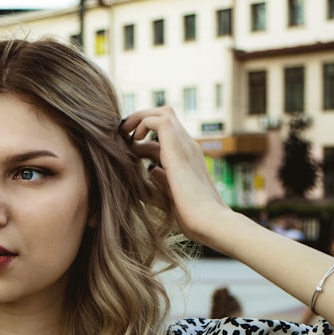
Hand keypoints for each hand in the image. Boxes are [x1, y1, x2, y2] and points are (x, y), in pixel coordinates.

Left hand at [119, 107, 229, 243]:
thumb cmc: (194, 218)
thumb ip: (162, 182)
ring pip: (163, 112)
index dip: (145, 141)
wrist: (210, 222)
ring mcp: (186, 145)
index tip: (128, 151)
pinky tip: (133, 140)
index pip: (166, 139)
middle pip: (166, 118)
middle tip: (123, 136)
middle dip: (141, 121)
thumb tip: (151, 169)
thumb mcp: (171, 196)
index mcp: (188, 160)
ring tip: (124, 133)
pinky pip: (159, 119)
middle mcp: (189, 148)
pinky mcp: (178, 147)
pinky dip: (142, 122)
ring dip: (140, 118)